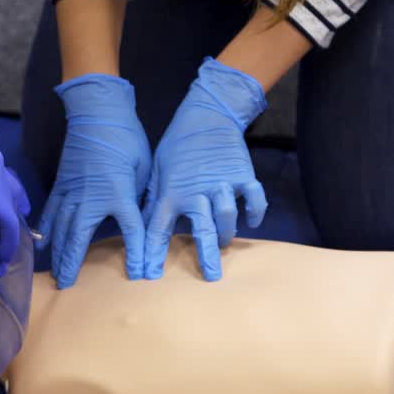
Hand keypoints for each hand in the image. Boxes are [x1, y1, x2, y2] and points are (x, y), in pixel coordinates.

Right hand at [38, 74, 150, 288]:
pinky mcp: (62, 184)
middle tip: (66, 286)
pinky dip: (46, 229)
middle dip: (73, 264)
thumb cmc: (127, 138)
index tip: (140, 275)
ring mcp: (72, 192)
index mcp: (119, 194)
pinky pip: (51, 211)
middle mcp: (92, 199)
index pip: (131, 231)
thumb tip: (144, 216)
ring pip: (62, 229)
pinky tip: (42, 243)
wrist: (98, 113)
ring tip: (53, 273)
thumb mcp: (144, 168)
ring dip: (57, 253)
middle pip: (79, 239)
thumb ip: (142, 195)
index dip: (137, 254)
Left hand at [143, 57, 268, 280]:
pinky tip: (252, 221)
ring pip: (228, 216)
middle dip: (206, 256)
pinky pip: (254, 198)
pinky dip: (256, 211)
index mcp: (171, 193)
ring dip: (227, 233)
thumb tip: (137, 224)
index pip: (157, 230)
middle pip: (202, 230)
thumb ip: (150, 199)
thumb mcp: (156, 171)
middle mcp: (197, 193)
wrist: (206, 116)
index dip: (152, 254)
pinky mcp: (242, 175)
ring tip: (223, 242)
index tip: (150, 275)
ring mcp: (222, 184)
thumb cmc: (176, 146)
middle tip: (212, 277)